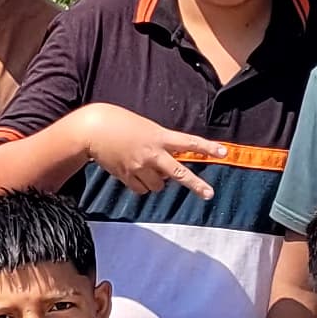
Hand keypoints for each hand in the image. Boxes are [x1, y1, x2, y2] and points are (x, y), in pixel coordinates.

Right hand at [75, 108, 228, 198]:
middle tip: (209, 194)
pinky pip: (142, 190)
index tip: (224, 152)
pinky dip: (141, 185)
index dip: (208, 147)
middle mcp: (152, 153)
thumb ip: (159, 147)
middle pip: (179, 173)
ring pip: (158, 186)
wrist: (92, 130)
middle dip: (196, 184)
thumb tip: (165, 174)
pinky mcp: (127, 176)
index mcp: (159, 136)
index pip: (189, 142)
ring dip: (157, 181)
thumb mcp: (145, 128)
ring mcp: (140, 167)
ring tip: (145, 167)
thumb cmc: (119, 124)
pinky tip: (132, 172)